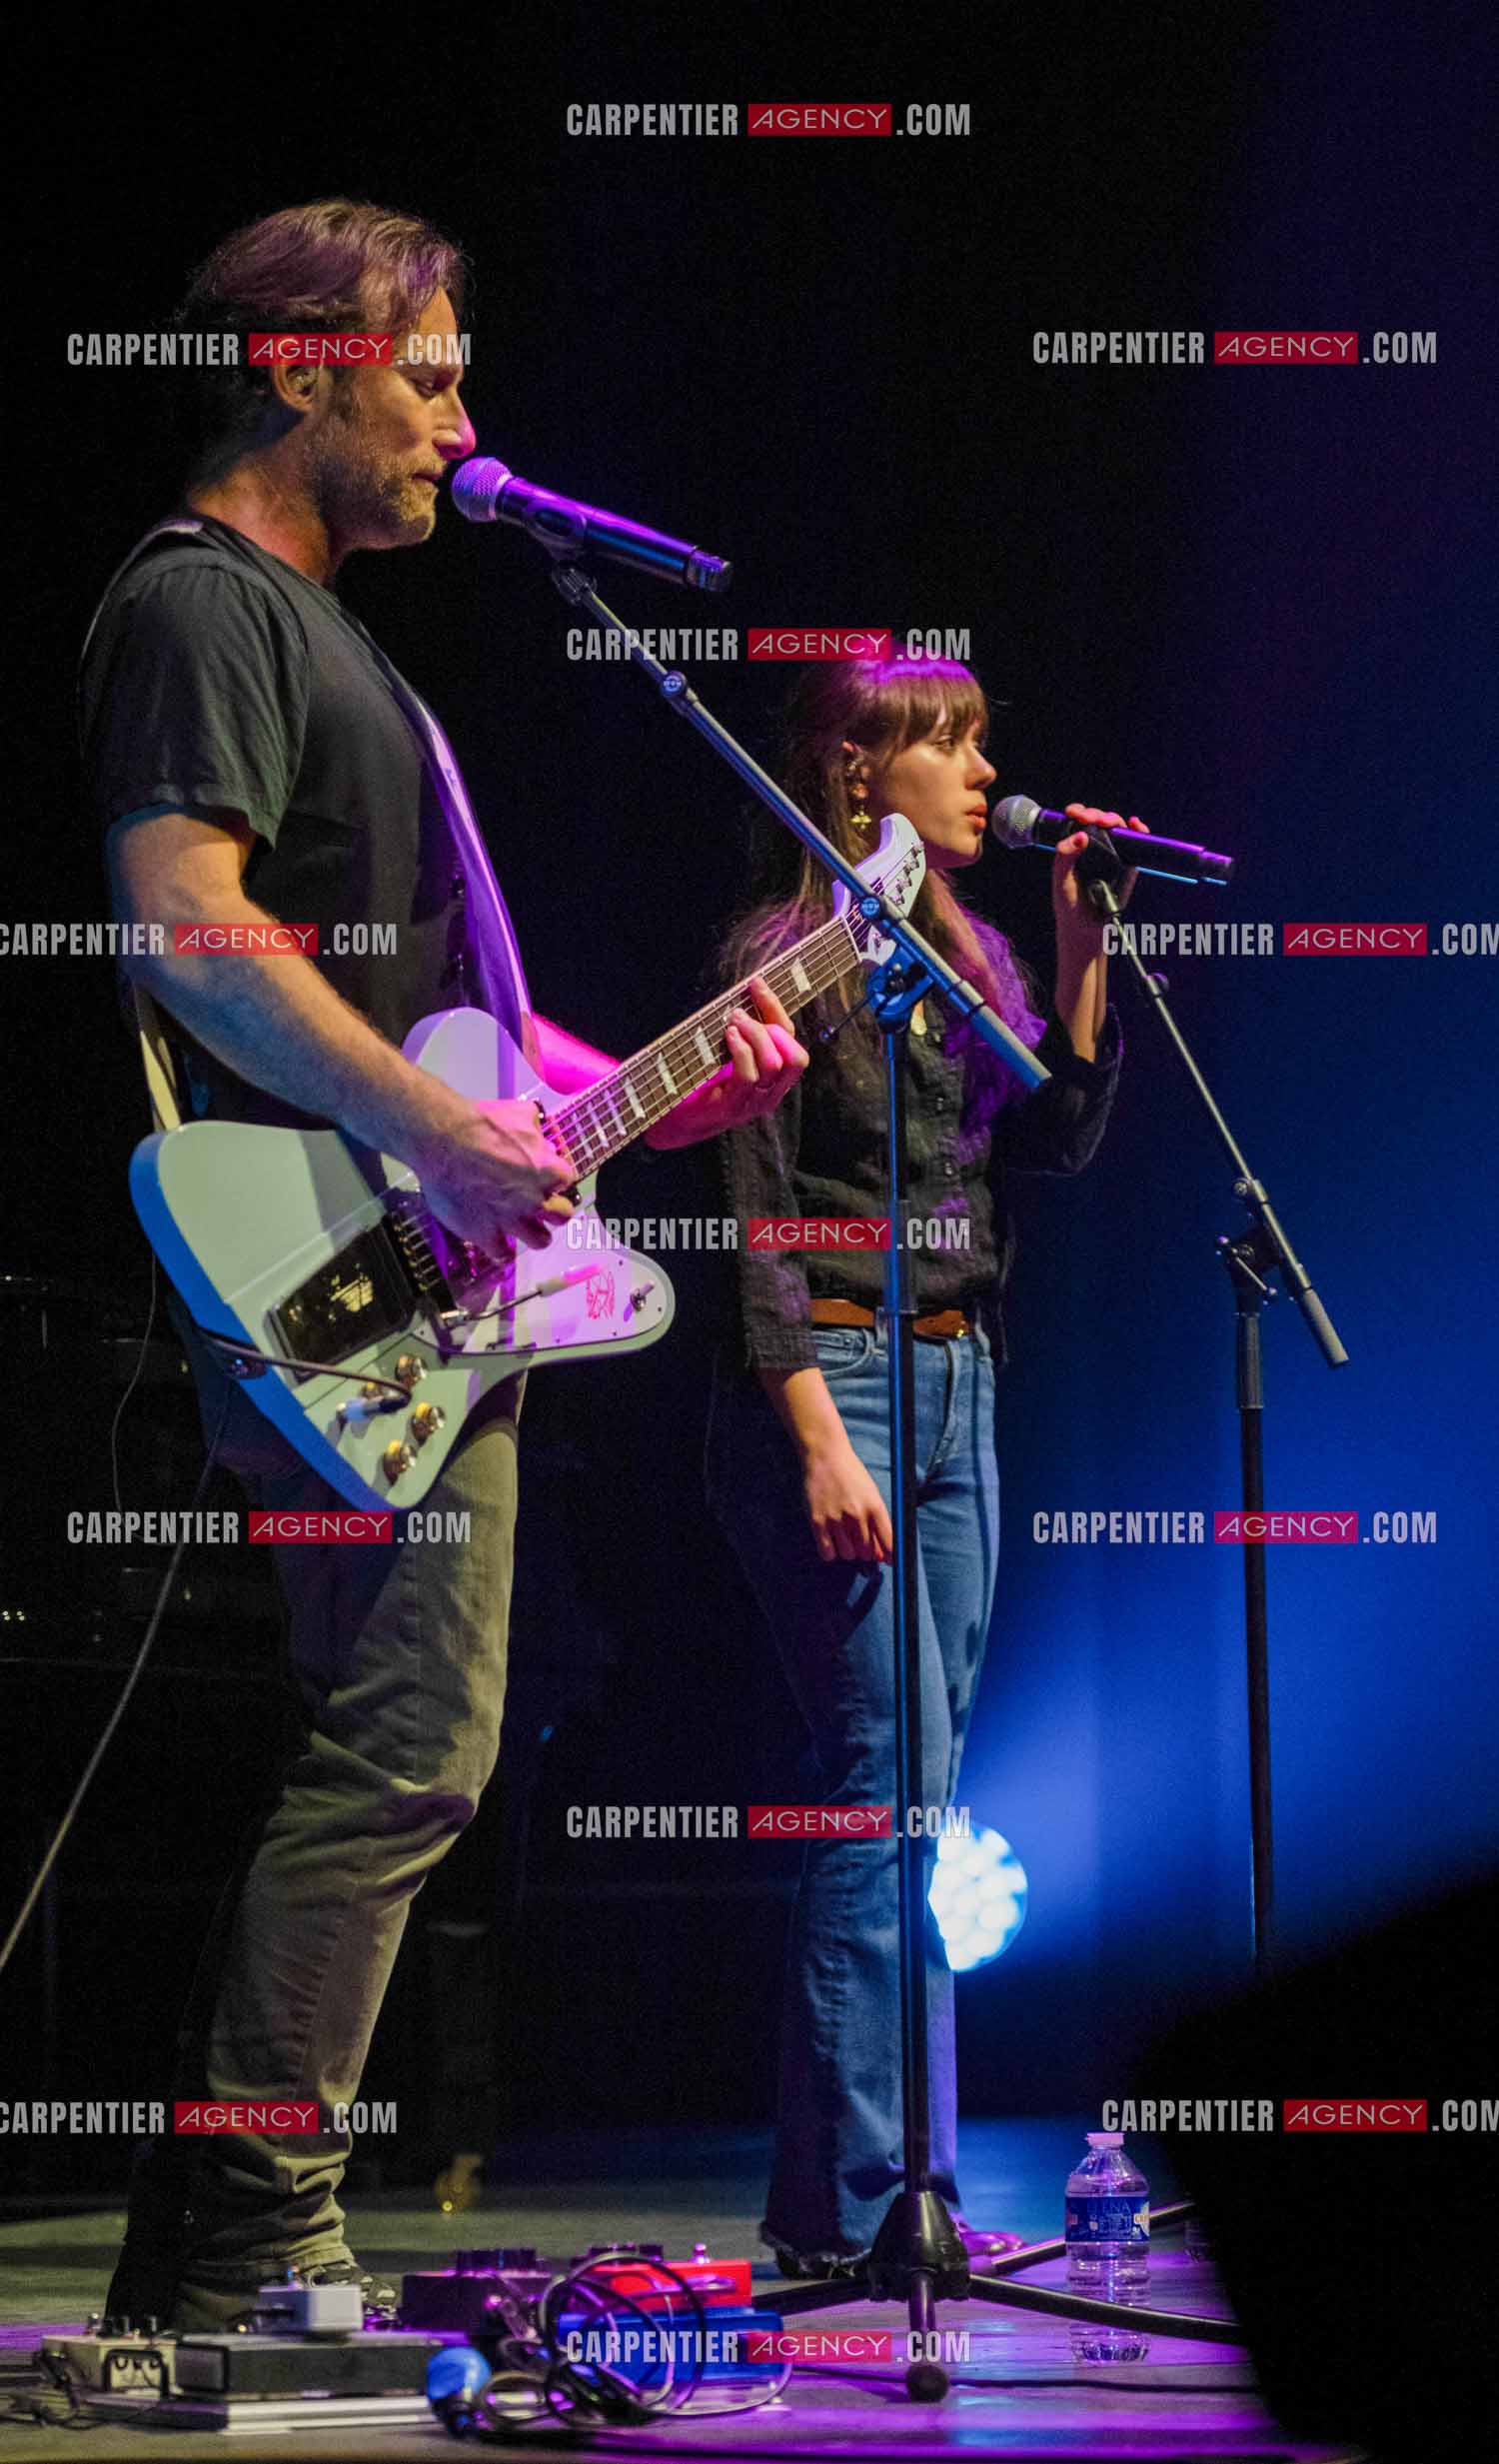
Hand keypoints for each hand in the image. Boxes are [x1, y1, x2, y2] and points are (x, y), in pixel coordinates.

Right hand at [415, 1096, 576, 1253]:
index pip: (567, 1180)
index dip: (556, 1179)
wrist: (443, 1141)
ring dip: (536, 1235)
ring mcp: (512, 1220)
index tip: (547, 1178)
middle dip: (554, 1210)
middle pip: (562, 1215)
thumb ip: (533, 1125)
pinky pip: (502, 1255)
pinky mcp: (486, 1234)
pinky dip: (503, 1253)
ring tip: (528, 1230)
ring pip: (540, 1240)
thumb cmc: (478, 1123)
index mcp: (548, 1170)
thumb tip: (537, 1125)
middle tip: (542, 1206)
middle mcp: (535, 1199)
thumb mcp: (516, 1113)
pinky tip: (500, 1248)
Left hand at [644, 974, 808, 1150]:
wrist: (677, 1120)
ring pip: (774, 1063)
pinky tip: (728, 1037)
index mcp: (777, 1080)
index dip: (777, 1010)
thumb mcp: (730, 1053)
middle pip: (796, 1057)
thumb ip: (745, 1032)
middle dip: (770, 1027)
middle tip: (739, 1014)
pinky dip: (741, 1050)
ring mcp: (755, 1103)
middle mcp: (772, 1093)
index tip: (755, 984)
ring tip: (732, 1022)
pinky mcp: (733, 1108)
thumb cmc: (703, 1081)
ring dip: (754, 1035)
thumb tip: (750, 990)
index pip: (793, 1044)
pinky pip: (749, 1076)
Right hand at [804, 1437, 894, 1564]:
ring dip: (848, 1550)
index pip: (889, 1541)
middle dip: (866, 1551)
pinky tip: (831, 1540)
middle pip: (867, 1552)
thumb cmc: (851, 1475)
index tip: (889, 1561)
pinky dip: (831, 1552)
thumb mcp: (871, 1494)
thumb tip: (883, 1556)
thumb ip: (878, 1523)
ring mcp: (836, 1518)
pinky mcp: (817, 1521)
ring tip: (843, 1534)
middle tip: (858, 1539)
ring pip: (848, 1555)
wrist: (825, 1456)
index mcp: (875, 1506)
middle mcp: (857, 1514)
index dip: (891, 1555)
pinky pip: (827, 1552)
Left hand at [1052, 805, 1149, 960]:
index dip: (1078, 812)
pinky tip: (1135, 824)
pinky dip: (1137, 830)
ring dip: (1114, 819)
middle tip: (1092, 820)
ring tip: (1108, 822)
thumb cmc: (1070, 905)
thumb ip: (1065, 858)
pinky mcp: (1128, 863)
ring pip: (1117, 828)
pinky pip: (1135, 843)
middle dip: (1096, 815)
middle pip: (1098, 820)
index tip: (1074, 813)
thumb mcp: (1061, 881)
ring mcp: (1112, 854)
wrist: (1087, 927)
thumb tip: (1080, 836)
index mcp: (1074, 848)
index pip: (1077, 822)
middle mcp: (1093, 847)